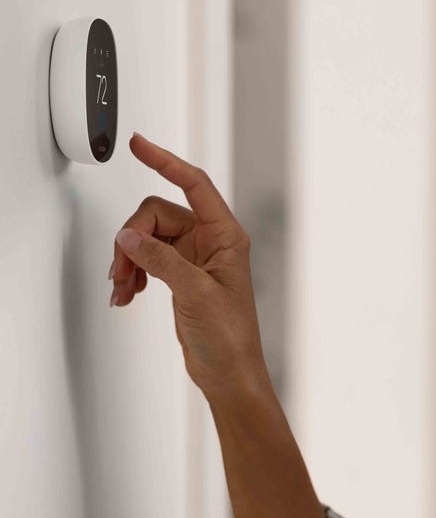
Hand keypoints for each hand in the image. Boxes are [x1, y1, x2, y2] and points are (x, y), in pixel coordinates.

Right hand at [109, 132, 267, 401]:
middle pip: (156, 215)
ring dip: (129, 260)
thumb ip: (161, 261)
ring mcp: (194, 258)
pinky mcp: (180, 275)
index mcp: (226, 235)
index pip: (194, 184)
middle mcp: (211, 241)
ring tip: (125, 289)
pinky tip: (128, 295)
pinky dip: (133, 274)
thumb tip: (130, 236)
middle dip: (132, 239)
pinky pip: (147, 259)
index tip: (140, 145)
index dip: (166, 161)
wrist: (230, 373)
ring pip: (146, 238)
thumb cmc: (230, 337)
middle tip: (124, 272)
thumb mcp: (194, 293)